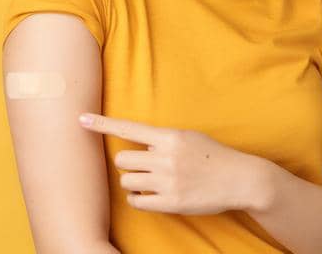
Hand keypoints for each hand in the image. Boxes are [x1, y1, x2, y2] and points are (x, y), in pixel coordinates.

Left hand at [79, 113, 275, 215]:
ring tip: (152, 181)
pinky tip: (152, 195)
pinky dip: (140, 199)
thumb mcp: (189, 137)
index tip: (80, 119)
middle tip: (146, 166)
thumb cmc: (214, 155)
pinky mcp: (171, 203)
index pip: (129, 128)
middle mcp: (166, 158)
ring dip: (133, 182)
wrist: (240, 179)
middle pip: (123, 159)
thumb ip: (163, 139)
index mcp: (170, 137)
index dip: (101, 124)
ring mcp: (168, 182)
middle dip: (130, 163)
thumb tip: (137, 142)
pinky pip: (137, 201)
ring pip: (127, 181)